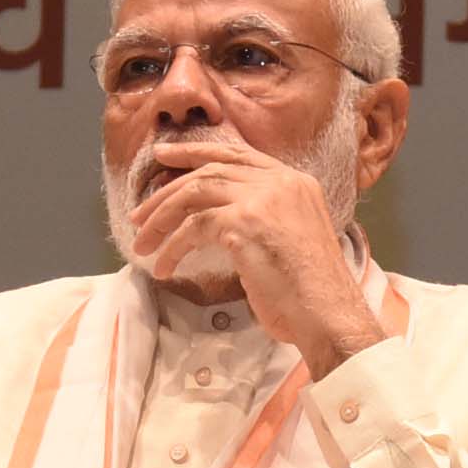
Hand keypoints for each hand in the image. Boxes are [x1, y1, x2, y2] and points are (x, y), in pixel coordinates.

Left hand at [121, 131, 380, 378]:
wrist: (329, 314)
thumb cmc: (310, 292)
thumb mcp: (291, 238)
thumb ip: (263, 217)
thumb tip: (217, 220)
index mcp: (295, 180)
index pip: (237, 153)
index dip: (195, 153)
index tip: (163, 157)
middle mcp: (280, 181)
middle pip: (209, 170)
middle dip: (167, 191)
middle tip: (139, 212)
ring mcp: (263, 199)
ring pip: (195, 193)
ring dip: (161, 220)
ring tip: (142, 244)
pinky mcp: (245, 223)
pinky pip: (192, 228)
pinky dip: (172, 248)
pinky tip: (164, 267)